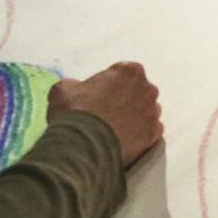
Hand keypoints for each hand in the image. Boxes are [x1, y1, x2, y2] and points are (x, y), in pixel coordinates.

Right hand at [48, 62, 162, 166]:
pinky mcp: (154, 133)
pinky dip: (138, 134)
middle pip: (137, 91)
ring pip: (145, 111)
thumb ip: (75, 85)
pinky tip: (122, 140)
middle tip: (104, 113)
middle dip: (124, 99)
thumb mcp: (63, 89)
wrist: (83, 146)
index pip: (122, 73)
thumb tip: (74, 90)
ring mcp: (153, 112)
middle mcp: (148, 88)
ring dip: (133, 117)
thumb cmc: (74, 112)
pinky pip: (149, 131)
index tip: (97, 95)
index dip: (108, 84)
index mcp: (129, 71)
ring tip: (112, 129)